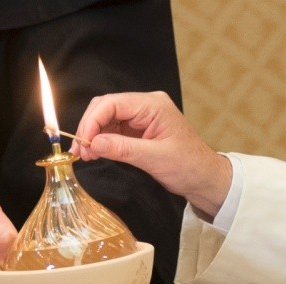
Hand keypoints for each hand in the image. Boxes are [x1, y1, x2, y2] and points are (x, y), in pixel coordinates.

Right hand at [73, 91, 231, 218]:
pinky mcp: (137, 130)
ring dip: (92, 135)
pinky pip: (112, 129)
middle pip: (105, 107)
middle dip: (89, 127)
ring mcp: (141, 117)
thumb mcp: (154, 158)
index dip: (92, 121)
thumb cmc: (188, 165)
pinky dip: (101, 140)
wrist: (204, 177)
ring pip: (106, 118)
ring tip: (85, 155)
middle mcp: (145, 106)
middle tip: (80, 151)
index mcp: (153, 105)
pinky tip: (95, 153)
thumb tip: (94, 144)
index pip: (112, 103)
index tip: (83, 143)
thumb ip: (123, 149)